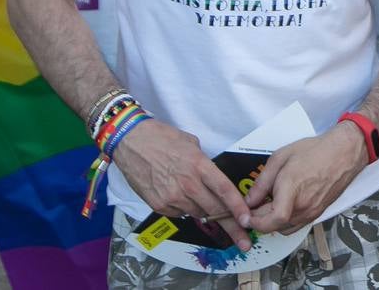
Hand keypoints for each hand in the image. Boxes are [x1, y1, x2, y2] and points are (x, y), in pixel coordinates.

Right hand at [114, 120, 255, 250]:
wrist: (130, 141)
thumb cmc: (161, 137)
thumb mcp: (191, 144)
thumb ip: (205, 164)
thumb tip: (213, 178)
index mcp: (199, 165)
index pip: (224, 191)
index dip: (238, 208)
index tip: (248, 221)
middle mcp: (187, 184)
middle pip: (215, 210)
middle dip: (232, 227)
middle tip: (243, 241)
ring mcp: (172, 197)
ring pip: (198, 213)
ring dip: (205, 211)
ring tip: (202, 201)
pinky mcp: (159, 205)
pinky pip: (180, 213)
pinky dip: (185, 208)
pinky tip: (179, 195)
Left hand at [243, 124, 368, 233]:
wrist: (344, 153)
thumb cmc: (314, 151)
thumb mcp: (281, 157)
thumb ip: (262, 182)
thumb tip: (250, 200)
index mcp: (292, 190)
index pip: (271, 221)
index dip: (254, 223)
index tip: (245, 217)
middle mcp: (304, 206)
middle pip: (275, 226)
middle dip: (259, 220)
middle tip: (252, 206)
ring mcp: (313, 212)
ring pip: (285, 228)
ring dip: (272, 222)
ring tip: (268, 204)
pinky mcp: (318, 213)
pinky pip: (296, 224)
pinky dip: (285, 220)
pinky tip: (283, 204)